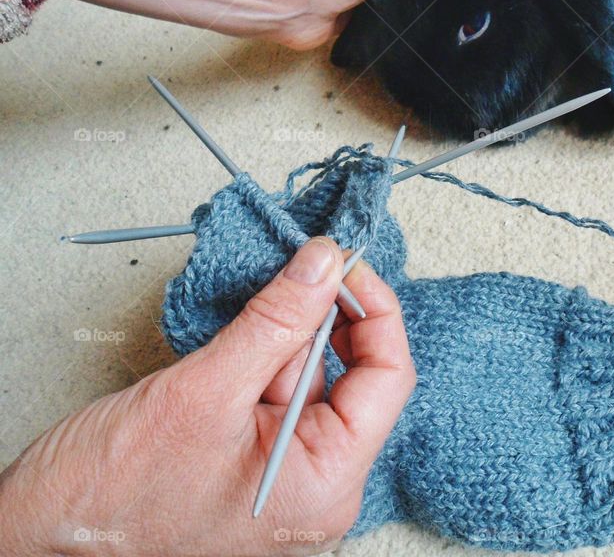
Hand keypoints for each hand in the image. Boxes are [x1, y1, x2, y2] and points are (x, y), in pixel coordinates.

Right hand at [0, 238, 415, 555]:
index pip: (389, 378)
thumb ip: (276, 321)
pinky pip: (281, 395)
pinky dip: (267, 356)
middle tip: (303, 269)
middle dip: (326, 319)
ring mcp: (286, 475)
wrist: (42, 537)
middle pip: (356, 377)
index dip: (374, 311)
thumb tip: (325, 265)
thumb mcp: (205, 392)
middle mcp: (317, 485)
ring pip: (314, 380)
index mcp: (325, 483)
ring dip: (290, 335)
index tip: (345, 266)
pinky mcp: (257, 460)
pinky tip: (243, 337)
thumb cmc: (109, 499)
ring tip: (256, 309)